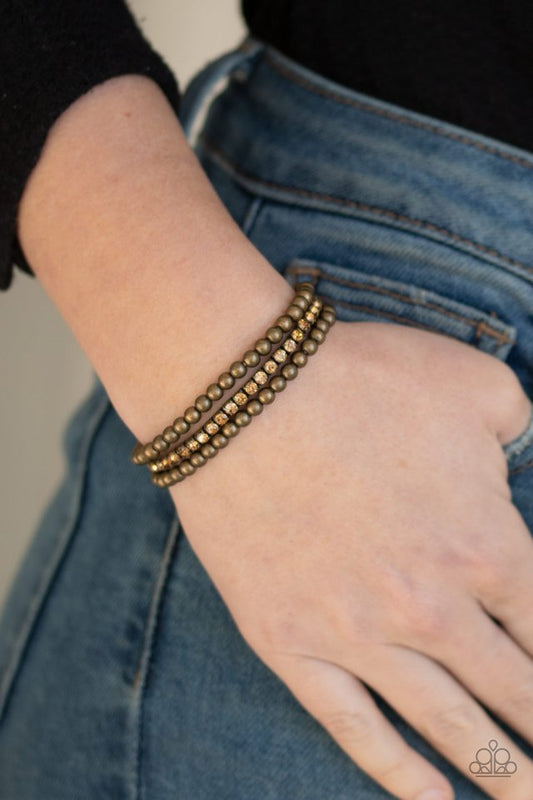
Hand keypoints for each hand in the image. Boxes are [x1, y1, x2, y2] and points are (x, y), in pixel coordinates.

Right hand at [171, 319, 532, 799]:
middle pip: (516, 693)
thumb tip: (523, 464)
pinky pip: (354, 727)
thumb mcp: (477, 386)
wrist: (243, 392)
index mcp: (489, 546)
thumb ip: (524, 431)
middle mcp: (434, 609)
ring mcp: (359, 635)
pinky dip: (398, 773)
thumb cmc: (363, 379)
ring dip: (501, 774)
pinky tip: (432, 799)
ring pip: (449, 727)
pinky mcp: (292, 643)